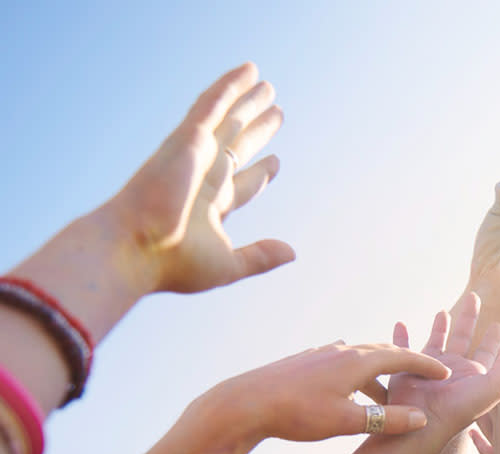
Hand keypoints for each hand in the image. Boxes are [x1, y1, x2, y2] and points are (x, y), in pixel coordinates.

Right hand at [106, 62, 292, 294]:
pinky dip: (229, 87)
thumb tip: (292, 253)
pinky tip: (248, 72)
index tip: (276, 163)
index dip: (260, 173)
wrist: (135, 247)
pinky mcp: (187, 139)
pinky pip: (212, 105)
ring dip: (247, 103)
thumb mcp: (228, 264)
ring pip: (227, 121)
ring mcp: (194, 155)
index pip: (242, 184)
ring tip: (268, 87)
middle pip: (237, 147)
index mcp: (210, 207)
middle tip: (277, 114)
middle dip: (257, 132)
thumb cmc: (174, 264)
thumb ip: (260, 257)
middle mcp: (202, 177)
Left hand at [207, 342, 449, 443]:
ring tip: (385, 393)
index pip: (402, 357)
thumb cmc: (297, 413)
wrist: (244, 402)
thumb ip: (387, 420)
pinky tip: (347, 386)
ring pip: (359, 357)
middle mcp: (342, 350)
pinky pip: (340, 361)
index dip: (426, 365)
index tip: (444, 373)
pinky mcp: (304, 360)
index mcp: (357, 361)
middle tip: (423, 375)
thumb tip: (422, 419)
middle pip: (383, 351)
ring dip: (378, 372)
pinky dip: (355, 372)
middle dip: (405, 363)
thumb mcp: (347, 421)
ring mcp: (321, 353)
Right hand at [385, 293, 499, 435]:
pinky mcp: (406, 369)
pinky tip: (400, 323)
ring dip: (440, 326)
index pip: (488, 351)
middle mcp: (453, 371)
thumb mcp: (496, 385)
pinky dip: (400, 336)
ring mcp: (429, 369)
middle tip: (475, 297)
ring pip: (436, 341)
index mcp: (474, 375)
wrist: (424, 423)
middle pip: (464, 337)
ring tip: (443, 310)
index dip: (496, 338)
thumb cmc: (462, 408)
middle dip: (469, 318)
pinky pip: (402, 348)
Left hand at [469, 373, 499, 453]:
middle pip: (490, 394)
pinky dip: (477, 437)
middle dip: (488, 373)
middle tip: (483, 354)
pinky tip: (470, 435)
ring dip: (479, 401)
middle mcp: (498, 425)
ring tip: (470, 389)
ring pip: (482, 416)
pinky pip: (484, 444)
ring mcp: (497, 443)